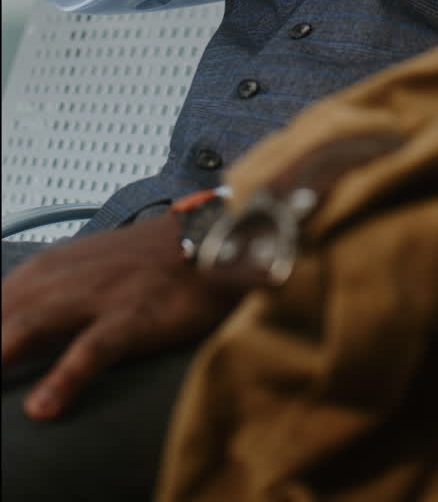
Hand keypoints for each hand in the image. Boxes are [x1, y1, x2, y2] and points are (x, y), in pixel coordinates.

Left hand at [1, 212, 238, 419]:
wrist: (207, 240)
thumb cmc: (146, 260)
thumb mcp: (83, 268)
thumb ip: (43, 294)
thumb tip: (10, 325)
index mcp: (46, 268)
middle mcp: (62, 279)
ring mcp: (96, 296)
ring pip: (27, 326)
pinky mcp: (131, 317)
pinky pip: (91, 350)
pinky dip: (64, 377)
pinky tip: (42, 407)